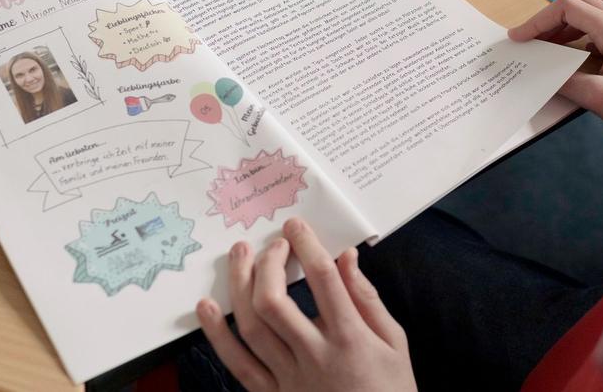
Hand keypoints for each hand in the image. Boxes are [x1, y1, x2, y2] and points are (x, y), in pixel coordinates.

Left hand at [196, 218, 416, 391]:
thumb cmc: (390, 390)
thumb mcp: (395, 343)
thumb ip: (368, 299)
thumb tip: (347, 258)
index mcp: (349, 338)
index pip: (322, 279)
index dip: (306, 245)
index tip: (296, 226)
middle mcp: (314, 355)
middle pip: (274, 301)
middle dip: (268, 263)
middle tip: (273, 243)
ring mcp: (289, 378)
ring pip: (251, 326)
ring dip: (239, 285)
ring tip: (240, 256)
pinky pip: (237, 363)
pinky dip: (217, 334)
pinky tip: (206, 307)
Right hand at [508, 0, 602, 144]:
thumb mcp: (597, 97)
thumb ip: (564, 81)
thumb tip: (540, 74)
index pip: (567, 7)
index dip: (538, 21)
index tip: (520, 38)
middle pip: (579, 0)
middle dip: (550, 18)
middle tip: (533, 41)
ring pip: (592, 8)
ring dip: (568, 21)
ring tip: (551, 45)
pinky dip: (583, 31)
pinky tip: (575, 53)